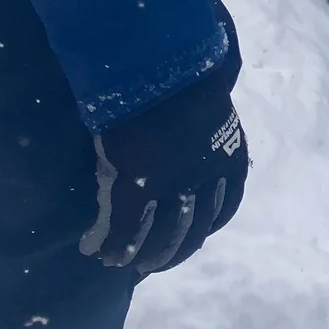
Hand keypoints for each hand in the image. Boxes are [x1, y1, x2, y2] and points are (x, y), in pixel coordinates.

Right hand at [80, 16, 247, 273]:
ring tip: (126, 265)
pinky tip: (99, 252)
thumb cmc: (183, 74)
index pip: (224, 207)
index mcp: (230, 158)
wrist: (161, 63)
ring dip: (143, 257)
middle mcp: (209, 179)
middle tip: (153, 263)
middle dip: (174, 252)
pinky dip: (112, 246)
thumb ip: (204, 132)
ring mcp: (174, 187)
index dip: (205, 226)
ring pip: (161, 239)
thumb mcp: (208, 108)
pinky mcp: (140, 187)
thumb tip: (192, 136)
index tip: (190, 236)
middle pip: (193, 231)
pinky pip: (126, 230)